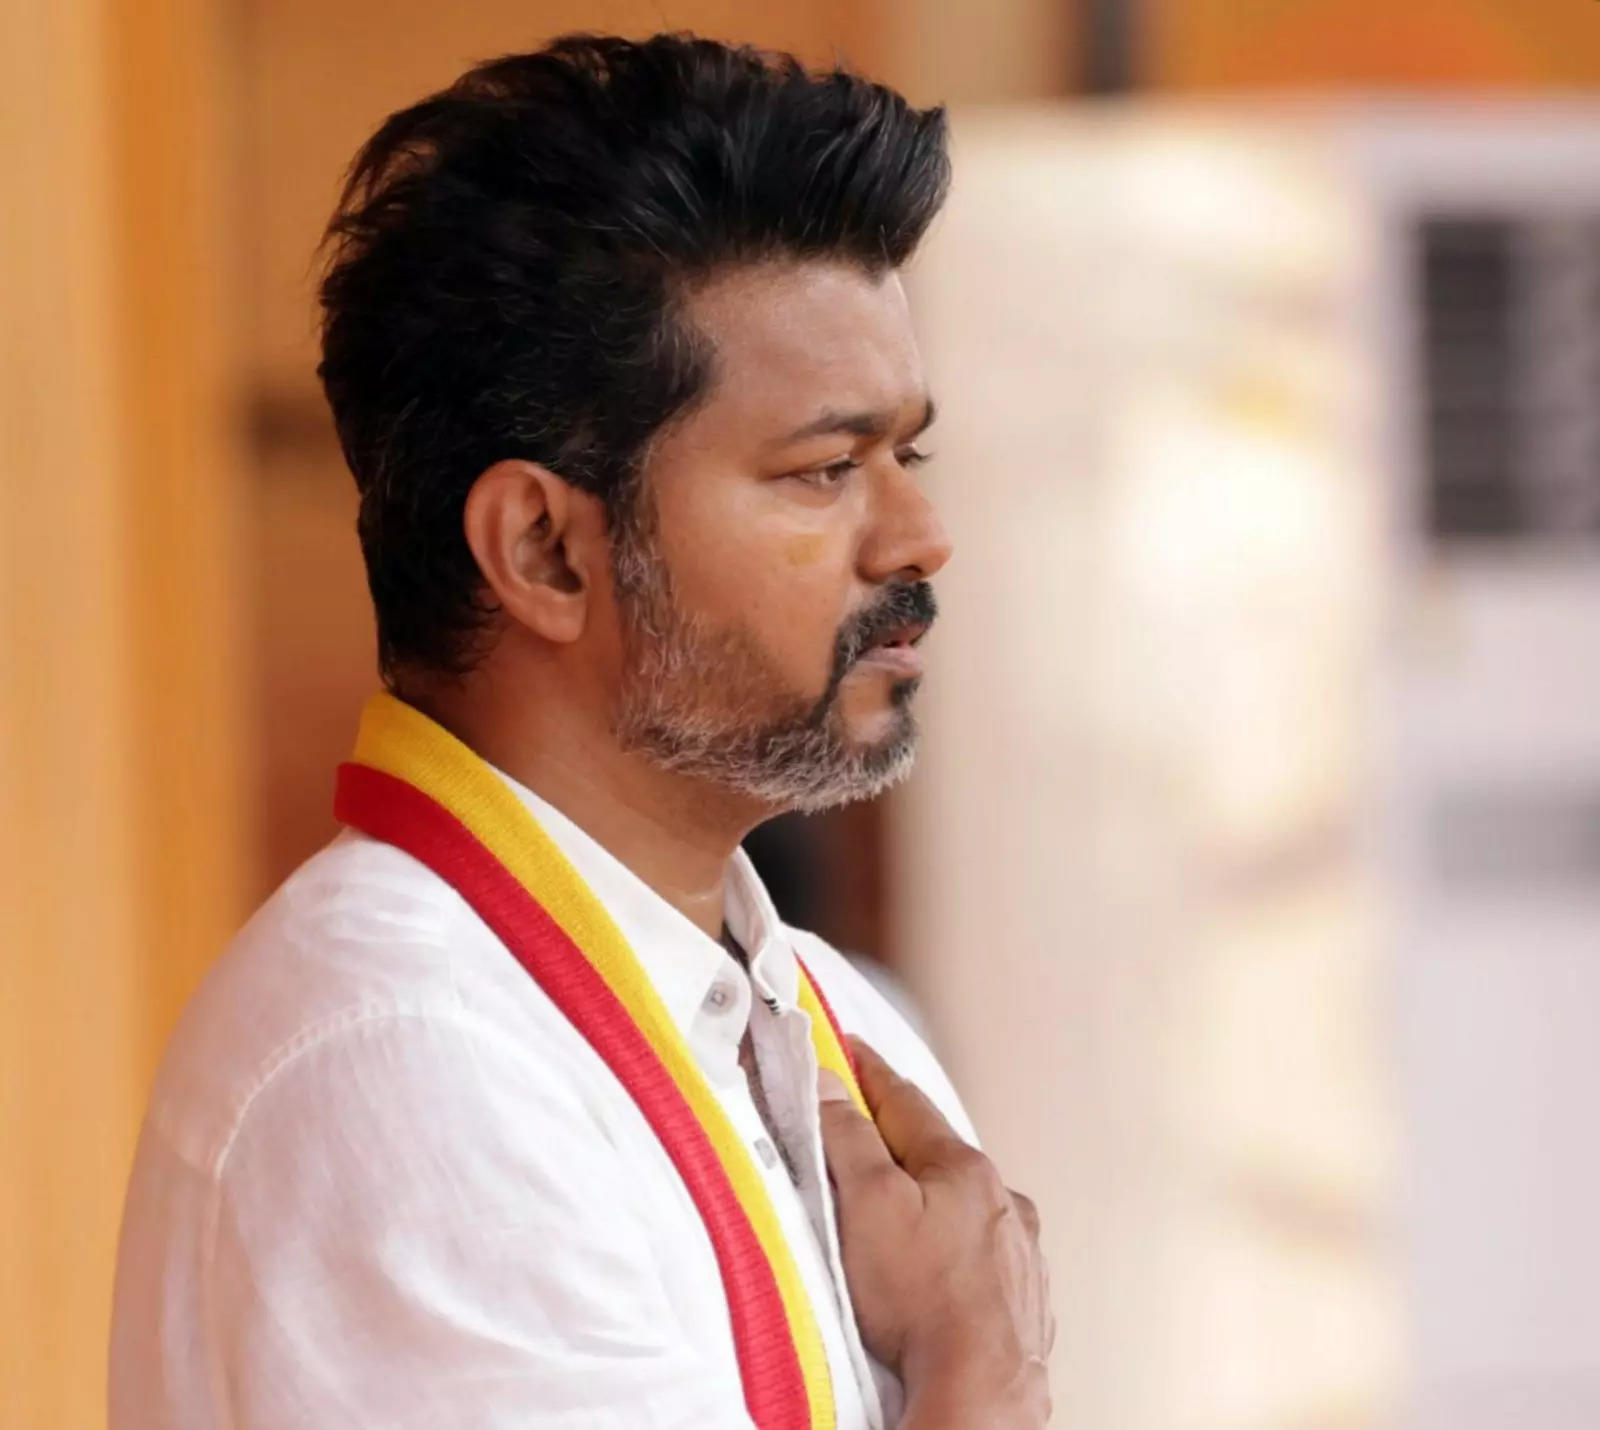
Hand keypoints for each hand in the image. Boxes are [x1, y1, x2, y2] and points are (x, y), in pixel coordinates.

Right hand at [818, 1039, 1051, 1428]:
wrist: (981, 1390)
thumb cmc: (922, 1301)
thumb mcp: (867, 1203)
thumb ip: (847, 1137)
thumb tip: (831, 1084)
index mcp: (965, 1168)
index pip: (904, 1101)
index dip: (867, 1074)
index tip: (846, 1052)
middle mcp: (1002, 1204)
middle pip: (938, 1155)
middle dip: (900, 1142)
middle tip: (863, 1131)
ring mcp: (1019, 1255)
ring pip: (966, 1208)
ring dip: (933, 1201)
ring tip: (899, 1214)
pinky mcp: (1023, 1303)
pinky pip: (982, 1259)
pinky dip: (955, 1253)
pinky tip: (938, 1273)